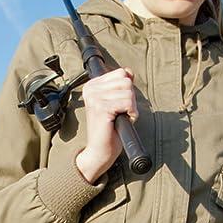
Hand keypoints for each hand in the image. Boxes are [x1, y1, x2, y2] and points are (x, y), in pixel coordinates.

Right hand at [75, 67, 135, 183]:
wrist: (100, 150)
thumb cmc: (109, 128)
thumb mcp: (115, 101)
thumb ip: (121, 85)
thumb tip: (129, 72)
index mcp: (92, 85)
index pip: (121, 72)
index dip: (127, 90)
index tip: (117, 104)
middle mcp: (90, 90)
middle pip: (126, 81)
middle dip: (129, 98)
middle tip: (119, 112)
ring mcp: (94, 98)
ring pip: (129, 91)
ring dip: (130, 107)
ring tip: (119, 117)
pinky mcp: (101, 108)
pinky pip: (128, 103)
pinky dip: (131, 113)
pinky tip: (121, 121)